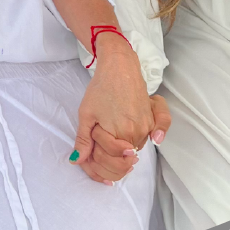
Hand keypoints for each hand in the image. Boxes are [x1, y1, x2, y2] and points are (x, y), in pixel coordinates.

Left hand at [70, 35, 152, 184]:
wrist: (120, 67)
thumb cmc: (101, 88)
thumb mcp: (86, 113)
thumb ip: (83, 140)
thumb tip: (77, 161)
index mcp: (121, 133)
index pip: (109, 162)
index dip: (96, 158)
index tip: (90, 146)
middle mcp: (138, 134)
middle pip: (122, 162)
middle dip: (106, 161)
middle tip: (96, 149)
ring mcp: (147, 128)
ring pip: (132, 153)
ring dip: (118, 152)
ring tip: (106, 137)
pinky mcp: (153, 121)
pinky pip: (145, 142)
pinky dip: (134, 145)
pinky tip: (129, 148)